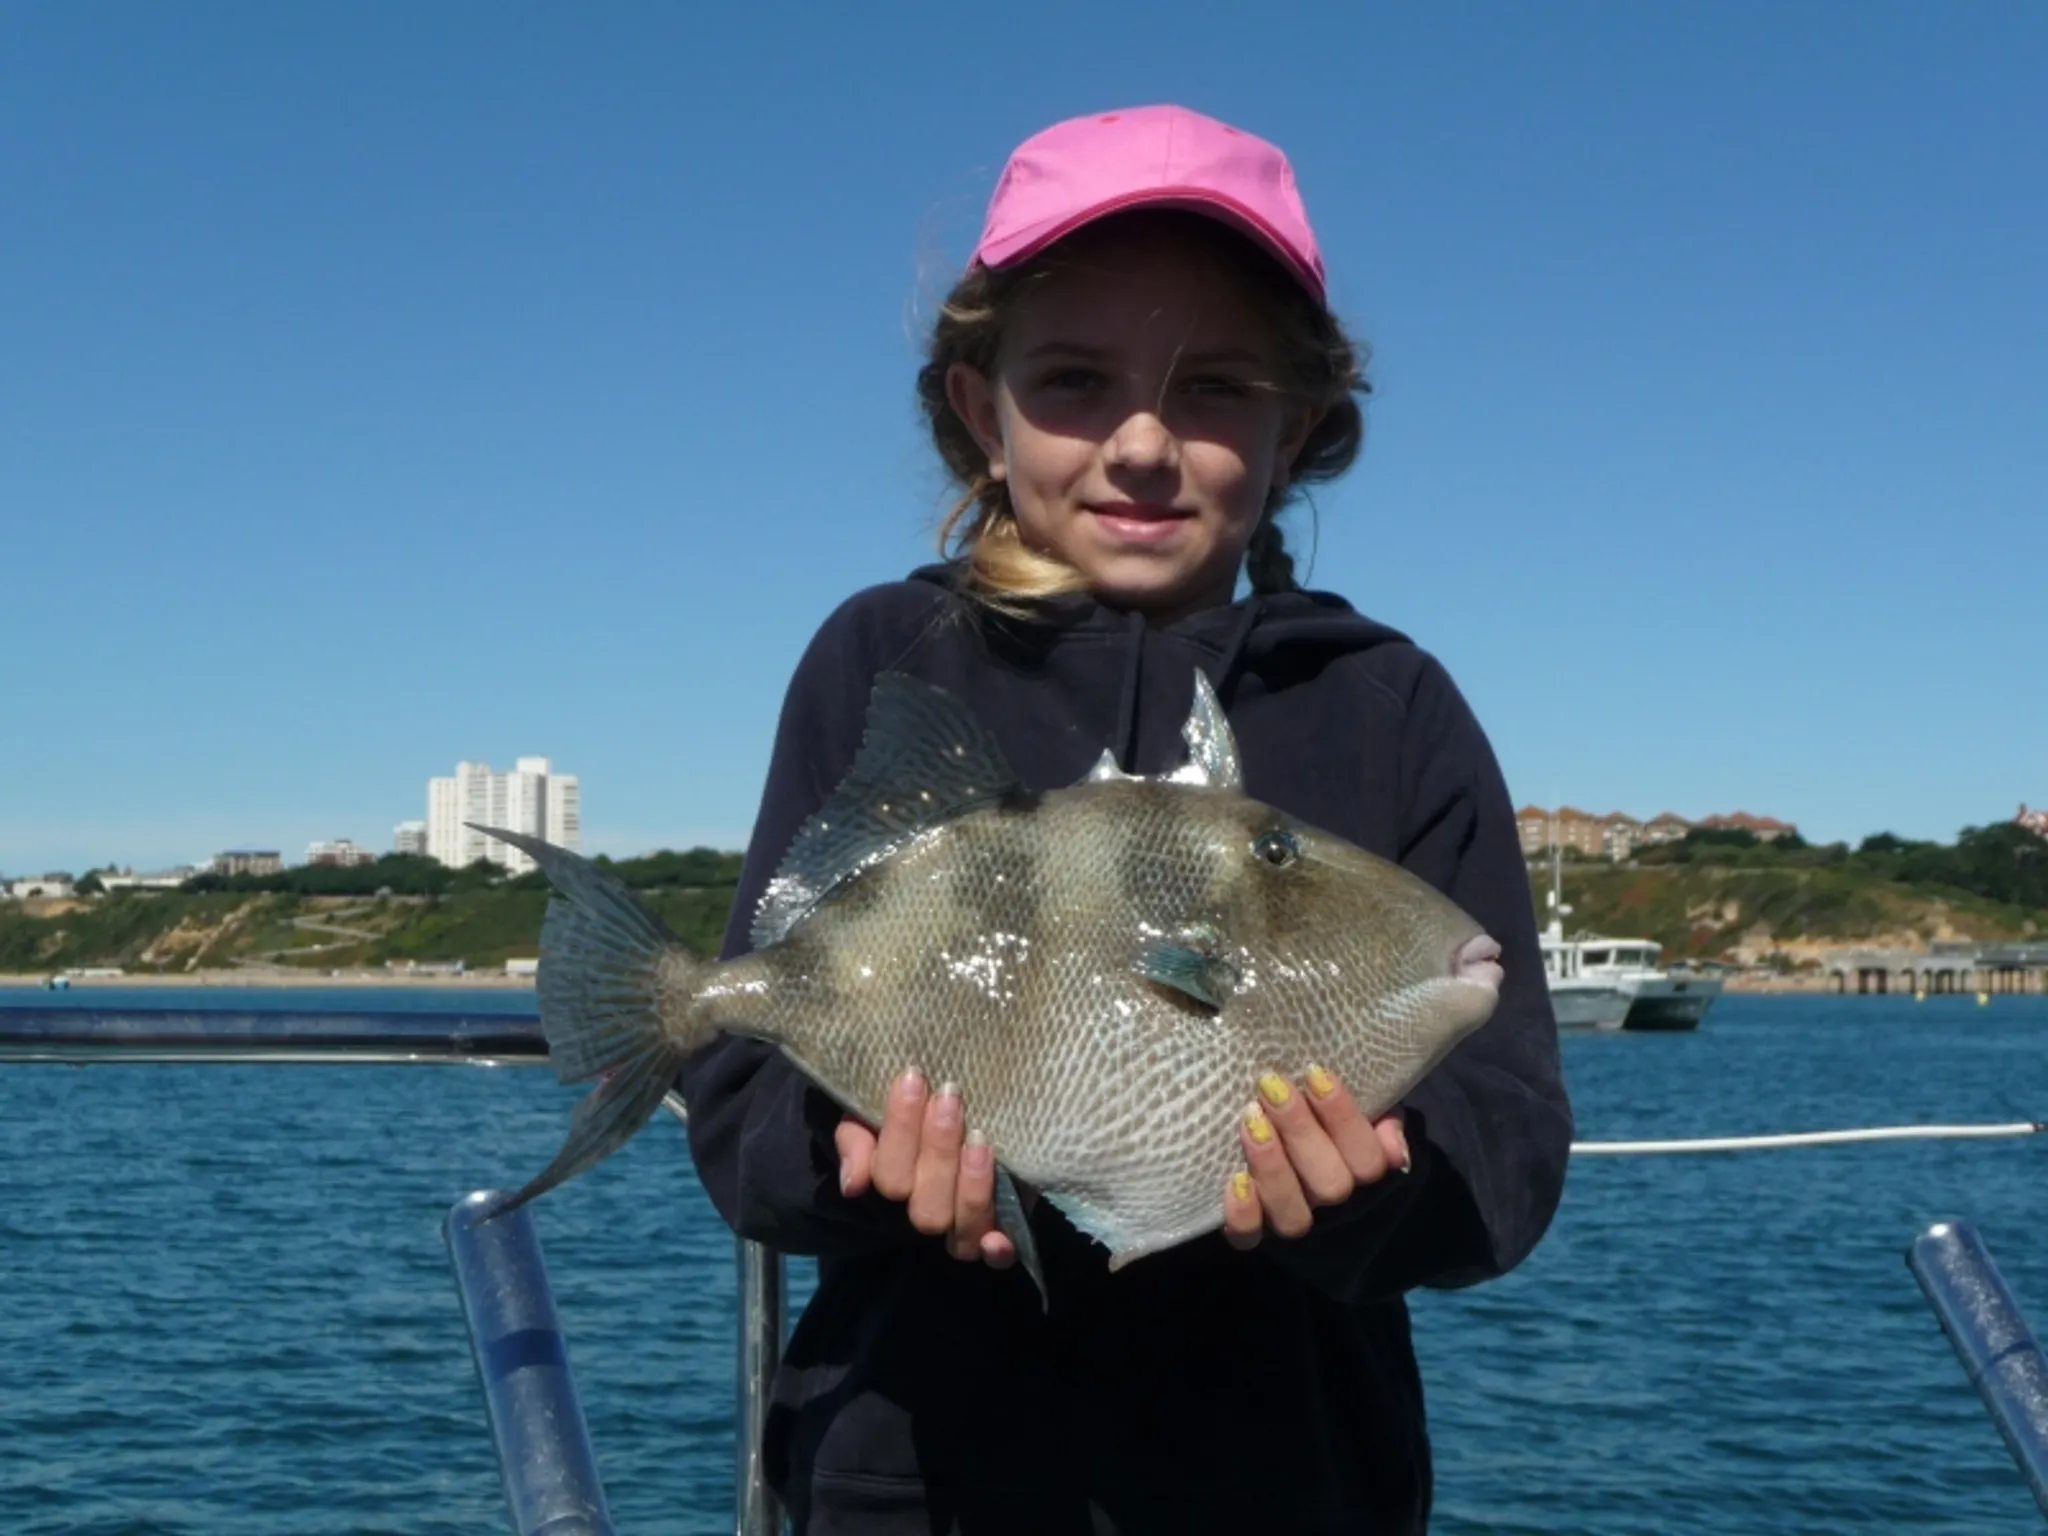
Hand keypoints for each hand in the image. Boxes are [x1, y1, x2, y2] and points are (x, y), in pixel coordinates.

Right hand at [835, 1068, 1018, 1267]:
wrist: (953, 1101)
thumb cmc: (913, 1102)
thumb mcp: (870, 1108)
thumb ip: (855, 1137)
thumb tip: (855, 1183)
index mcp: (892, 1180)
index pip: (889, 1176)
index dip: (900, 1130)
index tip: (913, 1078)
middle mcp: (926, 1208)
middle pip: (927, 1208)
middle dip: (939, 1152)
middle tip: (949, 1098)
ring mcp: (961, 1222)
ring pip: (961, 1229)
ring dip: (971, 1188)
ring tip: (979, 1140)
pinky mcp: (999, 1223)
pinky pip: (995, 1255)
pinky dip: (998, 1250)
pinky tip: (999, 1239)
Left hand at [1223, 1065, 1410, 1247]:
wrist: (1282, 1136)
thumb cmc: (1325, 1112)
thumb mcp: (1365, 1105)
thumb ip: (1384, 1116)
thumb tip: (1392, 1144)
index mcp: (1361, 1170)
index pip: (1369, 1161)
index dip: (1344, 1119)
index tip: (1315, 1074)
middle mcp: (1331, 1200)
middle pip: (1330, 1185)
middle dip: (1301, 1131)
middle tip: (1274, 1087)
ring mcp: (1292, 1216)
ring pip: (1293, 1216)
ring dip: (1273, 1167)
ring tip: (1251, 1120)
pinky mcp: (1253, 1231)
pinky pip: (1249, 1237)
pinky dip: (1244, 1214)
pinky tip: (1235, 1179)